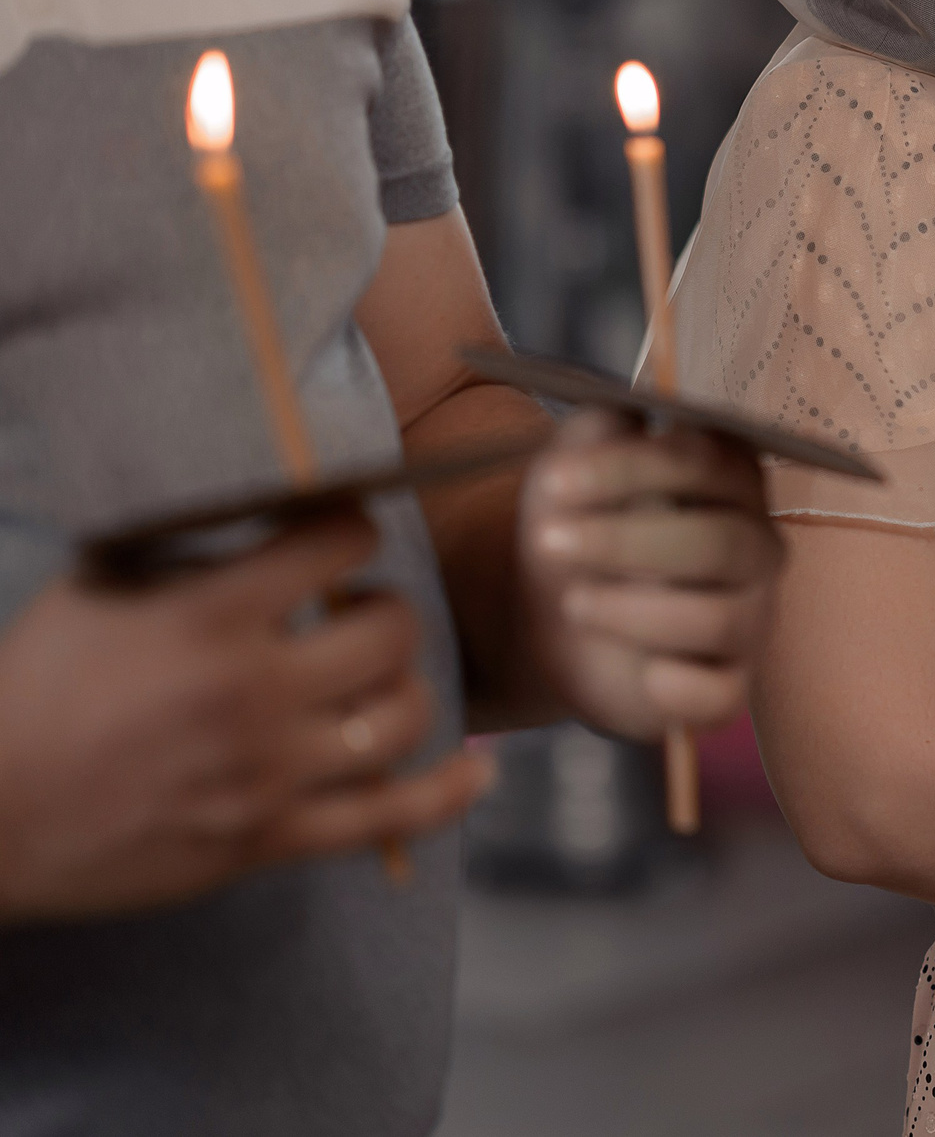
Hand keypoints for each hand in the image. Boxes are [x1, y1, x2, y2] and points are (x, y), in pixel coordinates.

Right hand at [0, 511, 492, 922]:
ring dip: (404, 689)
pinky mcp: (266, 840)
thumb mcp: (97, 586)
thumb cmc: (30, 690)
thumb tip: (267, 505)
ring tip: (376, 679)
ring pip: (402, 718)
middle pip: (391, 632)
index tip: (340, 537)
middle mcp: (251, 691)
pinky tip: (477, 768)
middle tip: (357, 613)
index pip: (338, 543)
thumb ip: (187, 547)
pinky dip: (449, 793)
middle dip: (386, 611)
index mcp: (208, 616)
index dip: (351, 531)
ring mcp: (265, 772)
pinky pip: (390, 818)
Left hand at [519, 410, 783, 740]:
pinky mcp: (728, 685)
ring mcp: (748, 617)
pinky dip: (677, 688)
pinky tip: (640, 675)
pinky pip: (721, 695)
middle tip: (549, 543)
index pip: (706, 461)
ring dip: (633, 612)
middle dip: (628, 542)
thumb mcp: (574, 463)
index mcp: (730, 477)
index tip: (556, 481)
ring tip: (573, 604)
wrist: (550, 613)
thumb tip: (631, 410)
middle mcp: (755, 545)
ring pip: (720, 619)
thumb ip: (601, 427)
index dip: (631, 469)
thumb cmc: (576, 523)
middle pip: (721, 541)